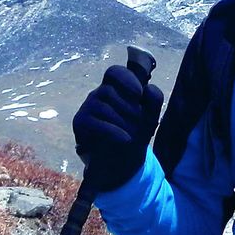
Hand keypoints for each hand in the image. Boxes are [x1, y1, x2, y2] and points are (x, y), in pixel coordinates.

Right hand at [72, 63, 163, 191]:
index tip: (139, 94)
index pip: (114, 72)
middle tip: (140, 124)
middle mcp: (98, 95)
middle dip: (128, 108)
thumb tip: (148, 88)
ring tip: (133, 135)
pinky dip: (112, 131)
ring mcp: (87, 108)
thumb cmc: (134, 133)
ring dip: (122, 121)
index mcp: (115, 88)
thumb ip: (154, 101)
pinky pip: (94, 122)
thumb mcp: (149, 117)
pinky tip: (126, 140)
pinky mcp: (80, 123)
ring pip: (101, 106)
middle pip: (108, 91)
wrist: (121, 162)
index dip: (125, 79)